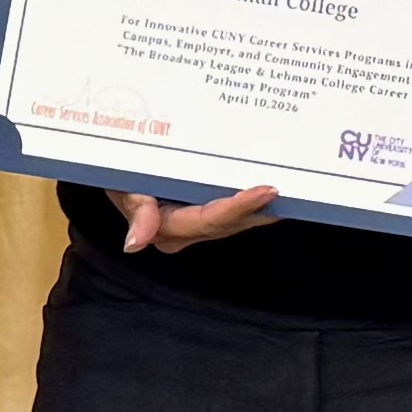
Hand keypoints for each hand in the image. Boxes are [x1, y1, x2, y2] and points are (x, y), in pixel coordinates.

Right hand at [111, 184, 279, 253]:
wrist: (117, 168)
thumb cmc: (119, 175)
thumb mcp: (121, 187)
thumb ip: (134, 213)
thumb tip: (135, 243)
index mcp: (167, 229)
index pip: (208, 220)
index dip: (238, 207)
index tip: (266, 190)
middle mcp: (187, 232)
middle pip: (229, 223)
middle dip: (259, 208)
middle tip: (289, 187)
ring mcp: (199, 224)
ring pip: (237, 220)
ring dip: (263, 208)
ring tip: (295, 191)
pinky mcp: (207, 214)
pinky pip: (235, 211)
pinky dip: (255, 203)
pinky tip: (278, 193)